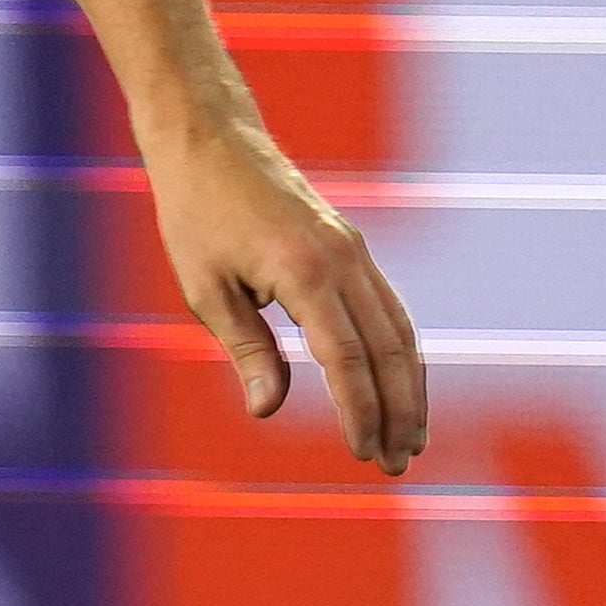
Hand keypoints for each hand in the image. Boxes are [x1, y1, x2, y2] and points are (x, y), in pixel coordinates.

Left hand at [147, 111, 425, 473]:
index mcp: (305, 272)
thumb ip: (247, 348)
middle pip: (389, 350)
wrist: (211, 140)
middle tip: (394, 465)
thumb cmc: (196, 213)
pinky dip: (400, 353)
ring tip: (407, 440)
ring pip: (400, 330)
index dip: (358, 411)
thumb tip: (267, 410)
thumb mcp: (206, 287)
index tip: (361, 453)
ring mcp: (354, 251)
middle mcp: (343, 260)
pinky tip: (398, 388)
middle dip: (397, 412)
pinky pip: (389, 309)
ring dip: (408, 388)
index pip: (345, 358)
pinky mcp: (352, 248)